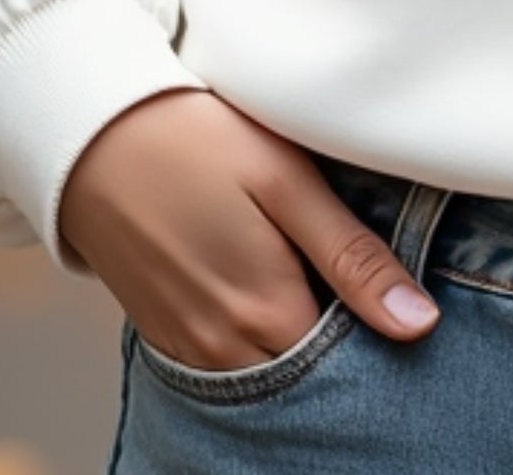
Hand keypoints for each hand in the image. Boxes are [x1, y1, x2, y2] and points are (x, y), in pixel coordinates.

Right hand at [57, 88, 439, 370]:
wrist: (93, 135)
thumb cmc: (201, 143)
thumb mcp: (288, 184)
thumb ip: (352, 258)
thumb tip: (419, 326)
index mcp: (265, 316)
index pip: (347, 368)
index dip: (381, 340)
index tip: (402, 308)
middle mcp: (222, 352)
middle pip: (305, 377)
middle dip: (342, 350)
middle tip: (365, 291)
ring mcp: (185, 349)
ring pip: (265, 373)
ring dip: (299, 343)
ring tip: (322, 283)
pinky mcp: (162, 333)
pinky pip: (225, 362)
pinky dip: (256, 340)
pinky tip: (272, 288)